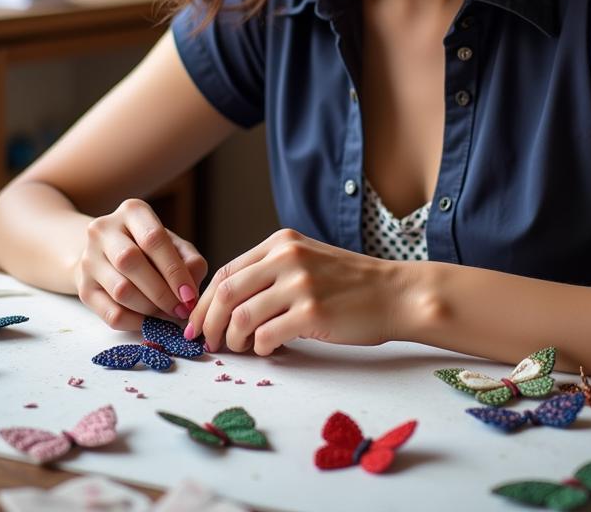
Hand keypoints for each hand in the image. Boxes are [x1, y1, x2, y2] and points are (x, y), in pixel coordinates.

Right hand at [75, 198, 206, 330]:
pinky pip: (111, 314)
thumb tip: (190, 291)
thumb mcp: (173, 244)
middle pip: (131, 261)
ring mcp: (89, 259)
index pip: (153, 238)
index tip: (189, 294)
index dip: (174, 270)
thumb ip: (189, 260)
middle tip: (180, 309)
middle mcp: (104, 230)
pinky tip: (150, 321)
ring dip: (150, 308)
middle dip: (162, 291)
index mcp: (132, 211)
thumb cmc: (148, 249)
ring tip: (167, 314)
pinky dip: (136, 322)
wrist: (106, 254)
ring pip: (120, 290)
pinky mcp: (83, 288)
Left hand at [185, 228, 402, 355]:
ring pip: (242, 316)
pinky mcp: (312, 311)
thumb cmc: (349, 283)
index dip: (205, 301)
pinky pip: (267, 335)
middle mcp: (287, 256)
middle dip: (209, 322)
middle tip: (207, 343)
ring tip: (240, 349)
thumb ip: (270, 270)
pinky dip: (261, 348)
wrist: (394, 293)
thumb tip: (226, 303)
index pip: (227, 271)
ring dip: (233, 339)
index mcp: (281, 241)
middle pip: (227, 292)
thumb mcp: (306, 259)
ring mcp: (300, 283)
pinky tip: (269, 349)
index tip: (196, 323)